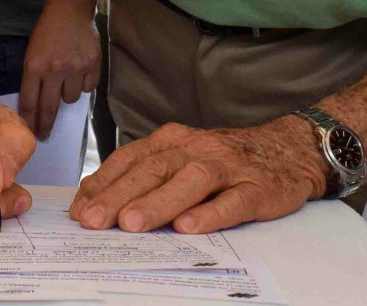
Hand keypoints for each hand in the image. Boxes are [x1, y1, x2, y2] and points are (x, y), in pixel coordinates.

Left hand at [19, 10, 101, 138]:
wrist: (69, 11)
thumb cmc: (46, 32)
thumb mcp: (31, 52)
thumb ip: (33, 77)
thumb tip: (35, 106)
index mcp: (34, 66)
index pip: (30, 102)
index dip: (30, 121)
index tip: (31, 132)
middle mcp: (55, 70)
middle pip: (49, 107)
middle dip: (46, 125)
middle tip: (44, 135)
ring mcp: (76, 68)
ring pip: (71, 99)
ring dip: (67, 95)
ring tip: (66, 80)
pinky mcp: (93, 65)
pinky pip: (88, 88)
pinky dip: (84, 85)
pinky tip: (80, 72)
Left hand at [68, 117, 329, 233]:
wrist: (288, 148)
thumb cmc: (225, 159)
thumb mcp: (182, 157)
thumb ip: (145, 175)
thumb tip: (97, 202)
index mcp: (172, 141)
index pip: (130, 160)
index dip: (102, 184)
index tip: (78, 210)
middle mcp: (196, 149)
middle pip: (153, 170)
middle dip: (120, 196)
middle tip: (93, 220)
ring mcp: (227, 167)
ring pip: (190, 182)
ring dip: (159, 202)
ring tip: (132, 223)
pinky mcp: (257, 188)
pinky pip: (233, 201)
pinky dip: (211, 213)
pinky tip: (190, 227)